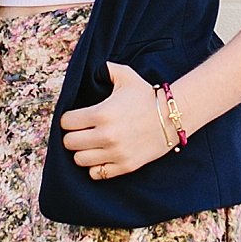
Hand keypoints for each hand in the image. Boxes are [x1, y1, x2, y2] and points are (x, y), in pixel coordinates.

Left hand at [59, 62, 174, 180]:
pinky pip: (96, 173)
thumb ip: (106, 68)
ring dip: (83, 152)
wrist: (175, 117)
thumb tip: (93, 68)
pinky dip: (96, 166)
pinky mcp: (125, 166)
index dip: (68, 119)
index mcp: (101, 113)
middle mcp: (106, 135)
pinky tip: (102, 156)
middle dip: (73, 136)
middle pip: (69, 143)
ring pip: (79, 159)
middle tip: (83, 132)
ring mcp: (115, 153)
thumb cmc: (148, 96)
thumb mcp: (127, 76)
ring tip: (91, 145)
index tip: (76, 118)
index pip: (66, 122)